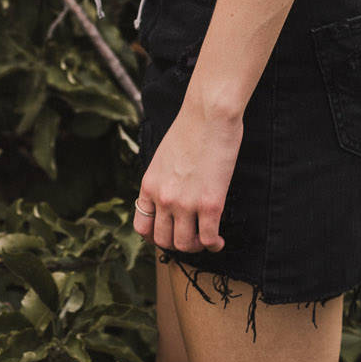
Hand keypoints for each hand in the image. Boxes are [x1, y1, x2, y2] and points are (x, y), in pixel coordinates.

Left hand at [133, 105, 241, 254]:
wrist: (209, 114)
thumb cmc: (190, 129)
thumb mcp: (163, 158)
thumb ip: (163, 181)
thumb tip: (170, 199)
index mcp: (149, 185)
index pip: (142, 227)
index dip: (155, 237)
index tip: (169, 234)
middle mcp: (163, 198)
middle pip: (163, 241)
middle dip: (178, 244)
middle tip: (192, 237)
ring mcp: (185, 203)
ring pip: (185, 245)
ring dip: (196, 247)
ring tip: (206, 239)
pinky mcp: (210, 204)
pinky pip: (209, 239)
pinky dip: (214, 245)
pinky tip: (219, 240)